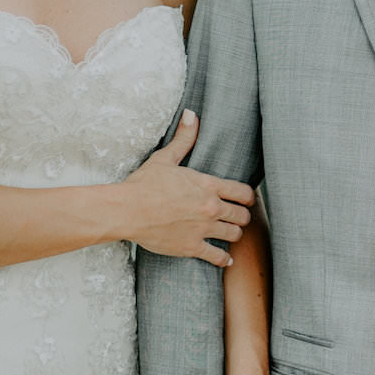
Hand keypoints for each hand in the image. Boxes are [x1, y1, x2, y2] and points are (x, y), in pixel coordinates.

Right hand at [125, 110, 254, 267]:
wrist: (127, 210)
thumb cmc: (144, 183)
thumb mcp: (165, 158)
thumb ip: (184, 139)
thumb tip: (192, 114)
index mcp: (208, 185)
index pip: (243, 192)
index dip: (248, 197)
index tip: (245, 200)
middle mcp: (211, 208)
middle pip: (243, 216)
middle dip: (242, 216)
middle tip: (237, 217)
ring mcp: (203, 229)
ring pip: (234, 235)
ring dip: (233, 234)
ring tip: (229, 234)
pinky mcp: (192, 247)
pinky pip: (218, 257)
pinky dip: (223, 259)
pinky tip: (225, 259)